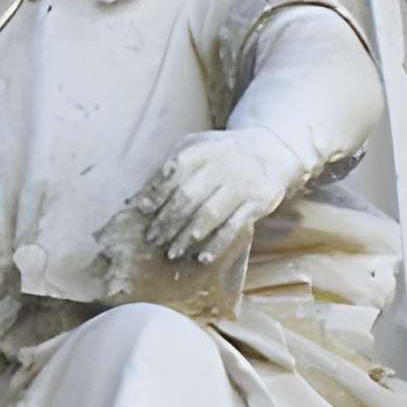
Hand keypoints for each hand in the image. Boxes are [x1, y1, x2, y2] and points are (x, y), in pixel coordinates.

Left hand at [138, 128, 304, 262]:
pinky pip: (234, 227)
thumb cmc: (222, 154)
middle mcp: (224, 164)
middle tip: (153, 238)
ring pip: (210, 214)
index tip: (142, 211)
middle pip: (189, 196)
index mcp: (204, 149)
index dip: (156, 193)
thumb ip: (168, 171)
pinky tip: (202, 258)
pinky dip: (217, 244)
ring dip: (187, 236)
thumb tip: (135, 202)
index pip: (174, 172)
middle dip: (168, 220)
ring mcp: (242, 184)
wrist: (271, 150)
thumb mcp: (197, 148)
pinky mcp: (258, 203)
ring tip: (172, 252)